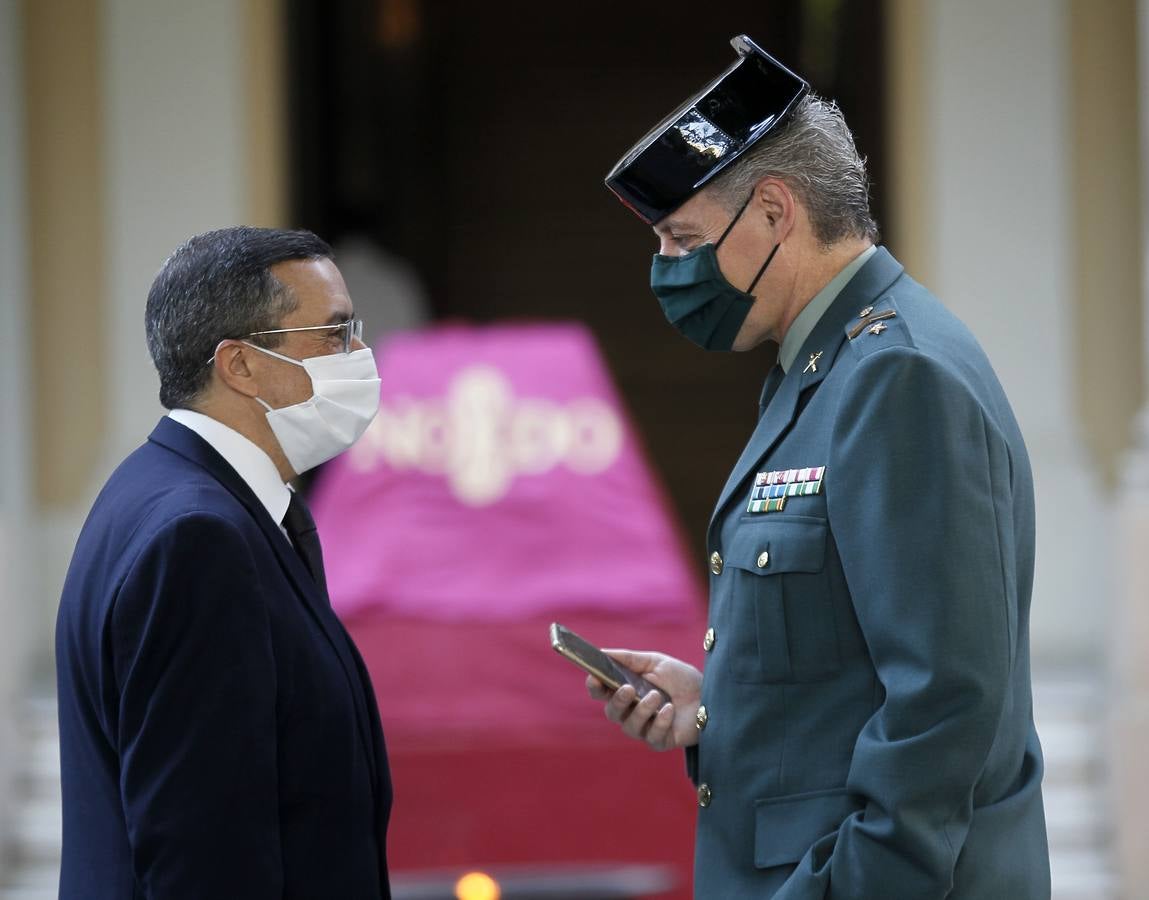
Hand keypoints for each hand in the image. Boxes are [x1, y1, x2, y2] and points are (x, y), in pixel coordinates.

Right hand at [586, 650, 702, 750]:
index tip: (594, 678)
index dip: (594, 686)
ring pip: (629, 726)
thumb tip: (602, 653)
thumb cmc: (682, 678)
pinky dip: (659, 722)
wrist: (710, 695)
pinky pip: (651, 737)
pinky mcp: (660, 741)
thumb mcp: (656, 662)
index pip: (601, 692)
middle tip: (629, 689)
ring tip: (657, 696)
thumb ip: (629, 659)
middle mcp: (631, 712)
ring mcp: (645, 728)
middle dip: (617, 701)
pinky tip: (669, 709)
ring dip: (641, 710)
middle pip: (611, 712)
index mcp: (626, 691)